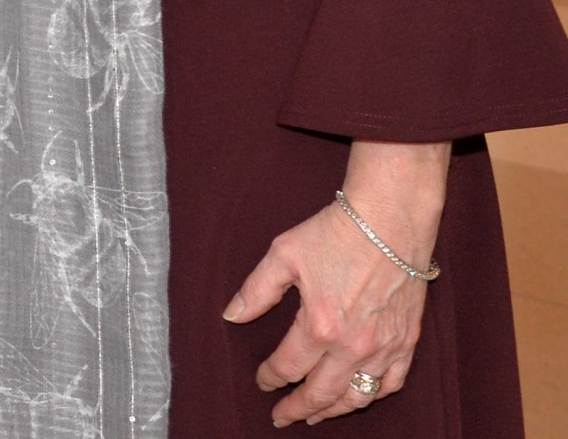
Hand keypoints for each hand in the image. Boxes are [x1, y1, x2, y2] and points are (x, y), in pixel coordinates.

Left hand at [225, 141, 448, 425]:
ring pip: (358, 395)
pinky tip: (360, 394)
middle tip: (282, 418)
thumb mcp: (283, 255)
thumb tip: (231, 315)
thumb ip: (256, 291)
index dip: (270, 377)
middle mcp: (353, 345)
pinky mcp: (407, 340)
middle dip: (298, 408)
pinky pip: (393, 382)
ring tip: (317, 415)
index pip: (288, 367)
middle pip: (321, 393)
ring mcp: (384, 346)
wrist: (390, 220)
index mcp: (319, 325)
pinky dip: (374, 394)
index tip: (261, 381)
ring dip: (335, 410)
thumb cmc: (335, 233)